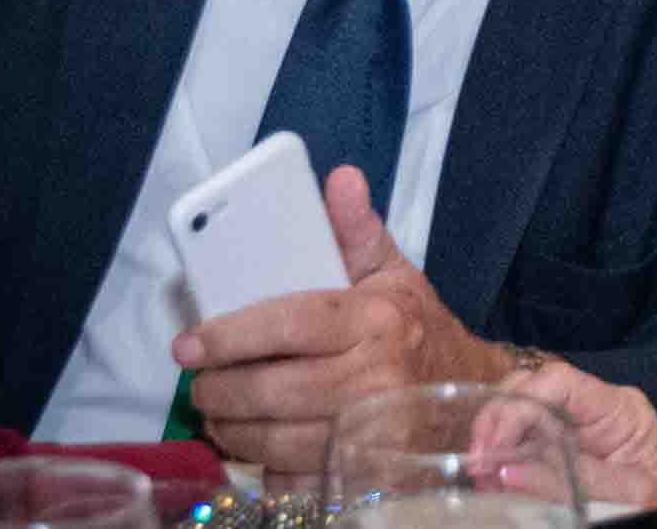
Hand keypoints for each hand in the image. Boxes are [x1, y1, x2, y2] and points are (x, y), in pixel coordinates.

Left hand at [171, 165, 511, 481]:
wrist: (467, 394)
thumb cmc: (415, 327)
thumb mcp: (392, 271)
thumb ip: (357, 228)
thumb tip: (340, 178)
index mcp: (378, 318)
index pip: (292, 324)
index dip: (233, 334)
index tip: (189, 342)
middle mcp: (376, 377)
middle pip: (271, 391)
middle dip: (218, 391)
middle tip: (199, 384)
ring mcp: (370, 434)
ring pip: (273, 441)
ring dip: (231, 431)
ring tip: (219, 412)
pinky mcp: (363, 476)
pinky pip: (292, 479)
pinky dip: (264, 466)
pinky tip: (257, 444)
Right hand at [494, 359, 656, 509]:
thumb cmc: (655, 507)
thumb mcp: (627, 495)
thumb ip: (571, 481)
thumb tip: (508, 472)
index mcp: (620, 408)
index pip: (560, 381)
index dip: (520, 403)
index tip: (495, 442)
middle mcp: (594, 407)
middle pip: (532, 386)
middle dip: (498, 417)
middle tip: (478, 459)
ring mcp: (574, 425)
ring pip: (519, 408)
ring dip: (492, 438)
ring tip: (479, 472)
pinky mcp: (558, 447)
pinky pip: (520, 439)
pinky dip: (499, 457)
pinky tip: (488, 477)